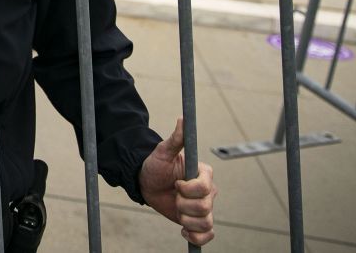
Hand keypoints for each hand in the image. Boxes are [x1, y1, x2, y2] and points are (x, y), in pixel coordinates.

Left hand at [139, 118, 216, 245]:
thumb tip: (182, 118)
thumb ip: (176, 139)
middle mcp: (208, 191)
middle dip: (182, 204)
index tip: (176, 183)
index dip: (188, 189)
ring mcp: (204, 207)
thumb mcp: (163, 152)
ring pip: (206, 222)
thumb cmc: (155, 165)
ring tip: (176, 209)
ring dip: (186, 219)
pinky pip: (207, 234)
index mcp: (204, 173)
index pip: (205, 187)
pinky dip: (196, 236)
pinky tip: (183, 229)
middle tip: (173, 196)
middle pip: (205, 207)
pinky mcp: (198, 220)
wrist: (147, 183)